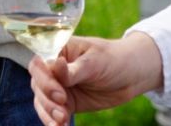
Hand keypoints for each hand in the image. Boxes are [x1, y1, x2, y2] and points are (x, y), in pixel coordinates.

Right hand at [29, 33, 163, 125]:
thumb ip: (73, 69)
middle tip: (62, 111)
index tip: (59, 93)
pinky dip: (54, 123)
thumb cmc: (113, 59)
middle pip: (38, 86)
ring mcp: (59, 87)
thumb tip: (54, 64)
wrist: (132, 76)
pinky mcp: (66, 104)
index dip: (45, 80)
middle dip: (47, 101)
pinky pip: (54, 115)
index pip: (40, 65)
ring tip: (60, 124)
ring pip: (43, 103)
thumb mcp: (95, 62)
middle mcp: (54, 70)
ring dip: (49, 115)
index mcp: (59, 51)